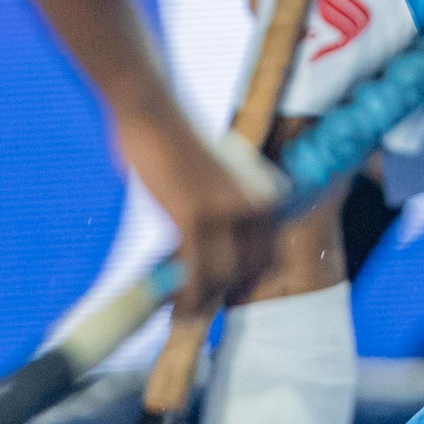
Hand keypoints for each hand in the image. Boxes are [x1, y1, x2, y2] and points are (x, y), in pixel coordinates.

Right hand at [119, 113, 279, 310]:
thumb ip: (236, 197)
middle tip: (199, 303)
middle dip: (225, 291)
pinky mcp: (192, 217)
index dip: (246, 276)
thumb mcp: (225, 167)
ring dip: (203, 301)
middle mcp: (255, 202)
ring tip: (182, 310)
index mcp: (266, 190)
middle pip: (250, 268)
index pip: (268, 250)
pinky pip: (195, 274)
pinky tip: (174, 309)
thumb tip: (232, 233)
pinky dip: (186, 298)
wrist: (154, 113)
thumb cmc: (182, 141)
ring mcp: (225, 211)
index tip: (224, 290)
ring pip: (223, 277)